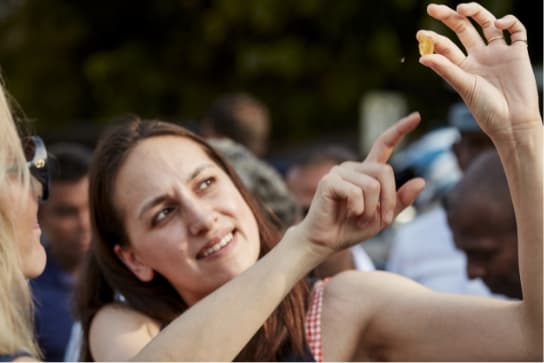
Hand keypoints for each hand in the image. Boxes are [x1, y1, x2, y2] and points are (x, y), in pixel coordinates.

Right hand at [297, 112, 424, 253]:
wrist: (325, 242)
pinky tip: (349, 214)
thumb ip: (400, 201)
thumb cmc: (350, 228)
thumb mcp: (383, 217)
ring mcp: (339, 172)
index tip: (416, 116)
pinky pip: (356, 193)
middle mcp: (352, 167)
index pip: (383, 145)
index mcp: (366, 172)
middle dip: (389, 200)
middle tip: (383, 221)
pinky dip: (358, 209)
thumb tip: (422, 181)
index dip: (400, 130)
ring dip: (372, 209)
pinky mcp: (329, 181)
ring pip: (372, 185)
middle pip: (385, 171)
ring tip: (360, 219)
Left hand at [418, 2, 540, 139]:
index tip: (420, 34)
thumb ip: (446, 70)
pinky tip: (499, 23)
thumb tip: (422, 57)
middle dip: (448, 18)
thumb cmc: (487, 109)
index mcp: (463, 67)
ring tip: (462, 8)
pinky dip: (509, 21)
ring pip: (487, 24)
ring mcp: (498, 53)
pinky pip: (516, 30)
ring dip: (475, 12)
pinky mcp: (518, 53)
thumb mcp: (464, 87)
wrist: (513, 122)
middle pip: (463, 30)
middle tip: (432, 8)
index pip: (446, 47)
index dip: (433, 39)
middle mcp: (479, 57)